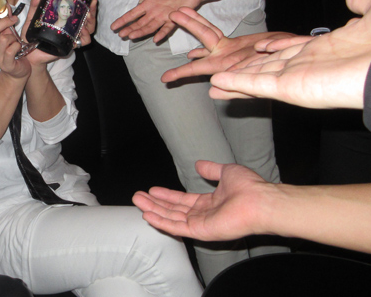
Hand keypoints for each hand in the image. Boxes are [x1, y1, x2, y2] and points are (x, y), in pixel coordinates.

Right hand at [0, 0, 31, 78]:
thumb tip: (7, 6)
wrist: (18, 71)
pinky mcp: (6, 64)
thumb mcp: (8, 34)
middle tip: (14, 19)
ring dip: (13, 37)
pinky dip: (17, 46)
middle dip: (3, 22)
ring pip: (3, 39)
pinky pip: (11, 50)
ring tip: (16, 41)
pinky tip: (19, 48)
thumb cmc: (12, 51)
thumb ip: (5, 23)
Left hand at [21, 0, 97, 66]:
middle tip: (91, 3)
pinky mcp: (71, 45)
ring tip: (88, 16)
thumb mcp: (32, 18)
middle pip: (88, 19)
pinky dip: (85, 35)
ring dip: (91, 22)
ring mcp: (72, 36)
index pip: (79, 10)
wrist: (29, 53)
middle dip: (92, 10)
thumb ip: (36, 5)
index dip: (87, 3)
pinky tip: (82, 30)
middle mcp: (71, 27)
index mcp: (64, 19)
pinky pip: (83, 41)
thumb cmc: (31, 36)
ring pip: (89, 29)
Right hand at [110, 0, 207, 42]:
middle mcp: (156, 12)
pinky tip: (155, 39)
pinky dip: (162, 32)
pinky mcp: (177, 17)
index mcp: (150, 3)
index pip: (134, 13)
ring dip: (141, 31)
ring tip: (132, 36)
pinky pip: (168, 27)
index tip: (114, 26)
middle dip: (130, 29)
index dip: (124, 20)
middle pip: (140, 23)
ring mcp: (166, 16)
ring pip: (151, 26)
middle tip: (121, 35)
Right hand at [133, 160, 272, 240]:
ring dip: (154, 210)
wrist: (260, 201)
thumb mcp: (226, 172)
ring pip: (172, 218)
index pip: (184, 200)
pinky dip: (162, 222)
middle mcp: (205, 215)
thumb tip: (198, 164)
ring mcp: (202, 224)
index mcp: (211, 203)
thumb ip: (211, 169)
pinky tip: (148, 214)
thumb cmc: (249, 187)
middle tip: (138, 196)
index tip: (152, 190)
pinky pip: (177, 227)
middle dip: (155, 203)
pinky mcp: (201, 231)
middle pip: (174, 209)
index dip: (167, 195)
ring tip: (138, 202)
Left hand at [161, 7, 293, 81]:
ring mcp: (228, 51)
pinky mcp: (235, 44)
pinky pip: (214, 32)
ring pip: (206, 33)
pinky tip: (192, 20)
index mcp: (224, 68)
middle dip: (186, 31)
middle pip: (199, 42)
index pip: (197, 70)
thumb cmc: (277, 75)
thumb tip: (211, 89)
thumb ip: (237, 87)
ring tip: (178, 12)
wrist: (294, 63)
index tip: (164, 79)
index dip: (180, 73)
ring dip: (192, 23)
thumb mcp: (258, 83)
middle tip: (170, 17)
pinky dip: (203, 26)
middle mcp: (223, 58)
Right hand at [209, 0, 370, 108]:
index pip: (287, 50)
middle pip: (264, 67)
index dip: (269, 49)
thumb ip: (361, 1)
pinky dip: (237, 84)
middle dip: (242, 68)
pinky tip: (218, 81)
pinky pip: (257, 85)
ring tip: (210, 79)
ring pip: (255, 77)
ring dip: (233, 80)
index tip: (255, 47)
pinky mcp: (290, 90)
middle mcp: (305, 67)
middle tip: (222, 66)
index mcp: (321, 52)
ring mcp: (295, 80)